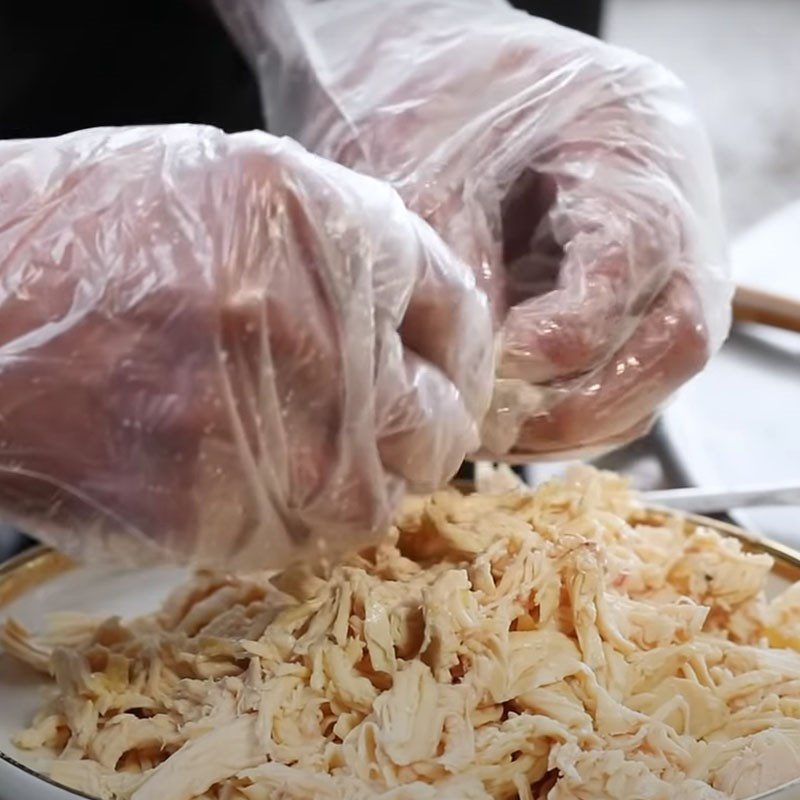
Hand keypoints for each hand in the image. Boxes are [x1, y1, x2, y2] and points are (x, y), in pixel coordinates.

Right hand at [0, 126, 492, 566]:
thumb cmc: (99, 232)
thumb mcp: (241, 195)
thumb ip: (344, 259)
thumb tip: (414, 331)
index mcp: (330, 229)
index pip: (455, 313)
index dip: (455, 350)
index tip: (443, 372)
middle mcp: (314, 331)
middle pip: (436, 421)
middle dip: (420, 427)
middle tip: (391, 423)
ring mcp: (269, 432)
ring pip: (375, 502)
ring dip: (356, 483)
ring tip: (304, 451)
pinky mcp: (215, 515)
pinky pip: (297, 541)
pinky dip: (288, 518)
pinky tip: (244, 474)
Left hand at [218, 0, 730, 455]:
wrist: (434, 69)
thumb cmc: (432, 97)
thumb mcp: (435, 170)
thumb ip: (468, 272)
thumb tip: (483, 378)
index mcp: (635, 143)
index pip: (635, 263)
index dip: (567, 337)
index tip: (495, 374)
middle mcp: (672, 205)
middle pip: (674, 338)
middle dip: (584, 403)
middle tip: (498, 431)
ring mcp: (656, 254)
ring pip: (653, 369)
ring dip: (576, 417)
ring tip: (496, 435)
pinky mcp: (621, 289)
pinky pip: (621, 368)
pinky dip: (569, 406)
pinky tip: (510, 418)